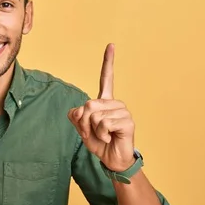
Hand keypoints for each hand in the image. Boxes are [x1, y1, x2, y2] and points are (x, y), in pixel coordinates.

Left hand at [68, 43, 135, 171]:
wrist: (112, 160)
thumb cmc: (99, 142)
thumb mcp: (82, 128)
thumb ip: (76, 116)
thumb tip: (79, 110)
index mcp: (105, 102)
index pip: (106, 78)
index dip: (108, 62)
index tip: (111, 45)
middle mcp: (115, 103)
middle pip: (88, 105)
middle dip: (84, 123)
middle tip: (93, 133)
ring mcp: (123, 111)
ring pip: (95, 115)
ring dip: (93, 130)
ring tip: (104, 136)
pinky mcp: (127, 121)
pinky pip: (104, 123)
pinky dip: (102, 134)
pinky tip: (110, 138)